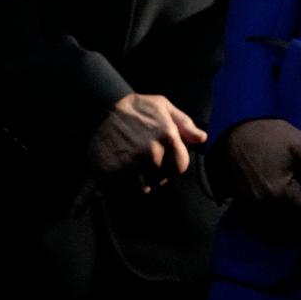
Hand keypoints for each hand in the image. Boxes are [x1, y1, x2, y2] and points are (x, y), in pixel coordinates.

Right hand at [88, 92, 207, 191]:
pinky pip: (117, 193)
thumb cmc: (135, 107)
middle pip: (161, 179)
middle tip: (146, 166)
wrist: (99, 106)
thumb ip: (184, 124)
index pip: (180, 167)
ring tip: (131, 172)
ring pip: (141, 189)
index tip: (165, 161)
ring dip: (137, 184)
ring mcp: (129, 166)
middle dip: (156, 175)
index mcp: (167, 138)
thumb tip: (202, 138)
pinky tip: (100, 190)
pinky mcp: (108, 173)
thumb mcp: (163, 106)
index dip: (173, 165)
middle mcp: (150, 154)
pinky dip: (113, 192)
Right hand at [222, 118, 300, 216]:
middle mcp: (266, 204)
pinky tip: (289, 187)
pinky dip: (281, 203)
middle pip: (297, 216)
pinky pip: (270, 209)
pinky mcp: (246, 200)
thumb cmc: (271, 135)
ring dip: (296, 206)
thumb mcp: (300, 144)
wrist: (237, 130)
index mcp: (281, 192)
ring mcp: (254, 204)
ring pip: (283, 214)